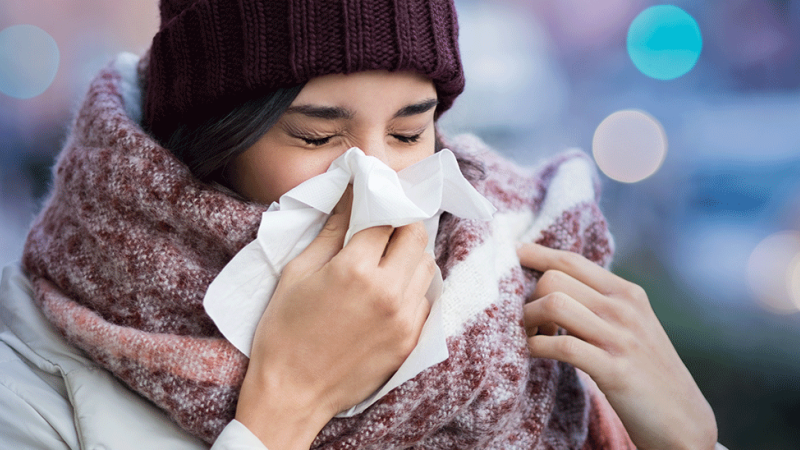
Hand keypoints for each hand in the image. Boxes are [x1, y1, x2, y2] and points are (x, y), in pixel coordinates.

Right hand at [236, 188, 435, 448]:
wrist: (292, 394)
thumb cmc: (284, 332)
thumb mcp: (297, 273)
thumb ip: (330, 232)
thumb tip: (350, 197)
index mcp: (355, 269)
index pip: (386, 218)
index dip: (379, 205)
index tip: (373, 201)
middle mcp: (388, 291)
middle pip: (416, 236)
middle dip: (400, 226)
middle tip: (381, 231)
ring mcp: (404, 318)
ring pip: (426, 267)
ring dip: (410, 256)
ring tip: (384, 262)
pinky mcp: (410, 341)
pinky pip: (425, 300)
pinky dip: (412, 289)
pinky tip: (388, 293)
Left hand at [516, 242, 717, 449]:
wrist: (683, 419)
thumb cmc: (646, 370)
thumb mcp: (630, 325)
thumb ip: (599, 302)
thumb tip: (553, 283)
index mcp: (627, 293)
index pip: (571, 260)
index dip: (536, 255)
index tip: (513, 254)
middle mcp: (624, 309)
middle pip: (554, 279)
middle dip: (529, 298)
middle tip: (529, 323)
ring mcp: (621, 338)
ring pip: (554, 304)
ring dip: (528, 321)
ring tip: (530, 337)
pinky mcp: (615, 370)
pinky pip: (562, 345)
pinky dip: (537, 347)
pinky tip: (534, 353)